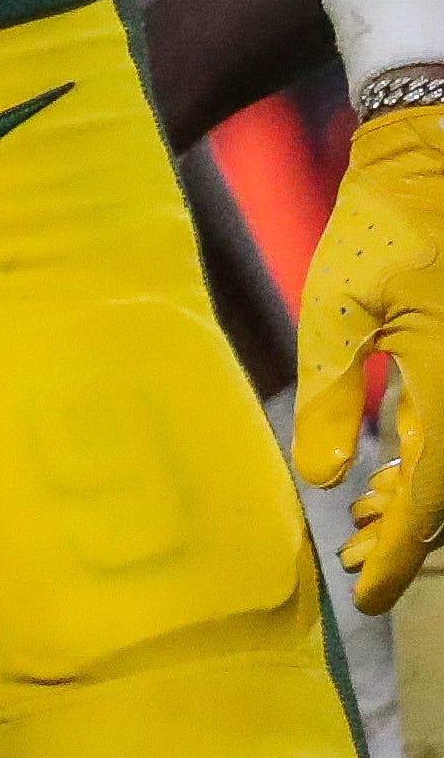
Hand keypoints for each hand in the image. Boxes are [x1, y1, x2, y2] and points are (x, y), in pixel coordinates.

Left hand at [297, 95, 443, 607]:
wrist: (434, 161)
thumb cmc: (380, 224)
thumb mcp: (336, 308)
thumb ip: (332, 395)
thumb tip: (323, 479)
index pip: (432, 501)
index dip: (397, 556)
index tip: (362, 596)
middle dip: (408, 535)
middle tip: (355, 555)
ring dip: (419, 500)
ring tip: (363, 515)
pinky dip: (430, 460)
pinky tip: (390, 469)